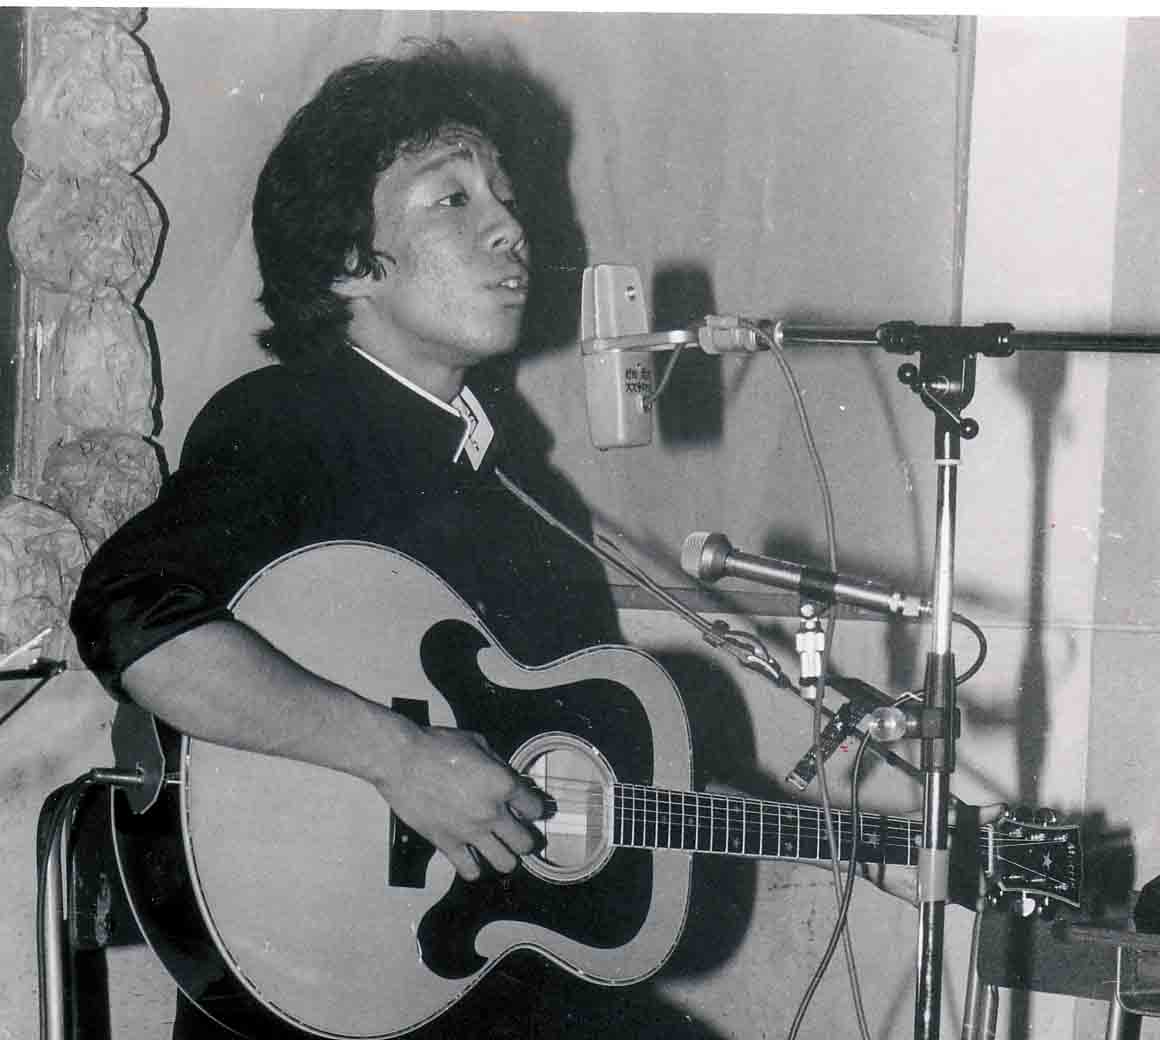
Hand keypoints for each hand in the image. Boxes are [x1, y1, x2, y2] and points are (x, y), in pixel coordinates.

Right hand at [378, 724, 545, 880]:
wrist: (401, 760)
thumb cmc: (435, 747)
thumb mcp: (477, 742)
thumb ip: (498, 764)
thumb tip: (506, 776)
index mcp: (502, 784)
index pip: (535, 809)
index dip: (534, 809)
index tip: (530, 810)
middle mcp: (491, 812)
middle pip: (525, 843)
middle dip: (525, 838)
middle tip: (518, 833)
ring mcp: (470, 831)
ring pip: (505, 863)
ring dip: (505, 856)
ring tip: (499, 848)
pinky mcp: (447, 843)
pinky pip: (471, 870)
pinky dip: (475, 867)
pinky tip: (472, 856)